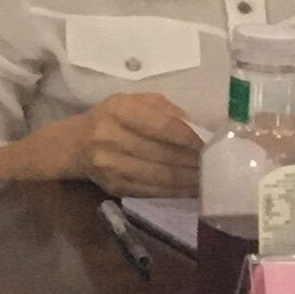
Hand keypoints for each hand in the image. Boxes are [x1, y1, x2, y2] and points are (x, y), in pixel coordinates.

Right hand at [72, 91, 204, 198]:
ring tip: (210, 179)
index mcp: (118, 109)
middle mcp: (110, 137)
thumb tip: (199, 132)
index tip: (211, 145)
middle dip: (195, 162)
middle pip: (164, 154)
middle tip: (218, 165)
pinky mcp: (115, 187)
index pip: (163, 126)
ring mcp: (110, 165)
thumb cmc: (113, 117)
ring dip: (190, 180)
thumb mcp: (136, 102)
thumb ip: (167, 111)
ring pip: (161, 177)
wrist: (76, 144)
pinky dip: (177, 192)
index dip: (191, 138)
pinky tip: (192, 189)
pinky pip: (153, 192)